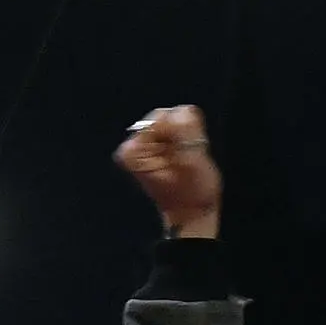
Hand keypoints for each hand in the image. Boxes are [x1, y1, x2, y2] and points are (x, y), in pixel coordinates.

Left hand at [115, 105, 221, 237]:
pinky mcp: (159, 146)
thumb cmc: (191, 193)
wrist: (192, 213)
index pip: (160, 117)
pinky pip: (179, 128)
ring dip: (186, 137)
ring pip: (175, 121)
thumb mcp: (191, 162)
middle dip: (182, 133)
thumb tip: (183, 111)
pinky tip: (186, 157)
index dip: (179, 131)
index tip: (182, 153)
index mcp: (133, 150)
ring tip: (186, 159)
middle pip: (166, 116)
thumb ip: (185, 133)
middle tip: (186, 157)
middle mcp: (135, 145)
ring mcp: (146, 145)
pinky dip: (188, 139)